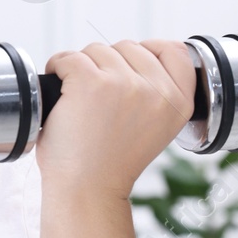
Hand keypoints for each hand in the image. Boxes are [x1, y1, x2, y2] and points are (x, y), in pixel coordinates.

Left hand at [34, 39, 196, 200]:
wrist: (87, 190)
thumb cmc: (110, 163)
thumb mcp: (156, 128)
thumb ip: (157, 94)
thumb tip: (139, 59)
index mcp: (179, 103)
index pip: (177, 51)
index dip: (150, 50)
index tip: (130, 66)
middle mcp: (157, 91)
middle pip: (129, 47)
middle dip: (108, 65)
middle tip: (98, 102)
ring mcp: (124, 83)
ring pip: (97, 50)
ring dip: (81, 68)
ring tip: (80, 103)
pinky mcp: (90, 82)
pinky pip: (69, 57)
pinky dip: (58, 68)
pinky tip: (60, 92)